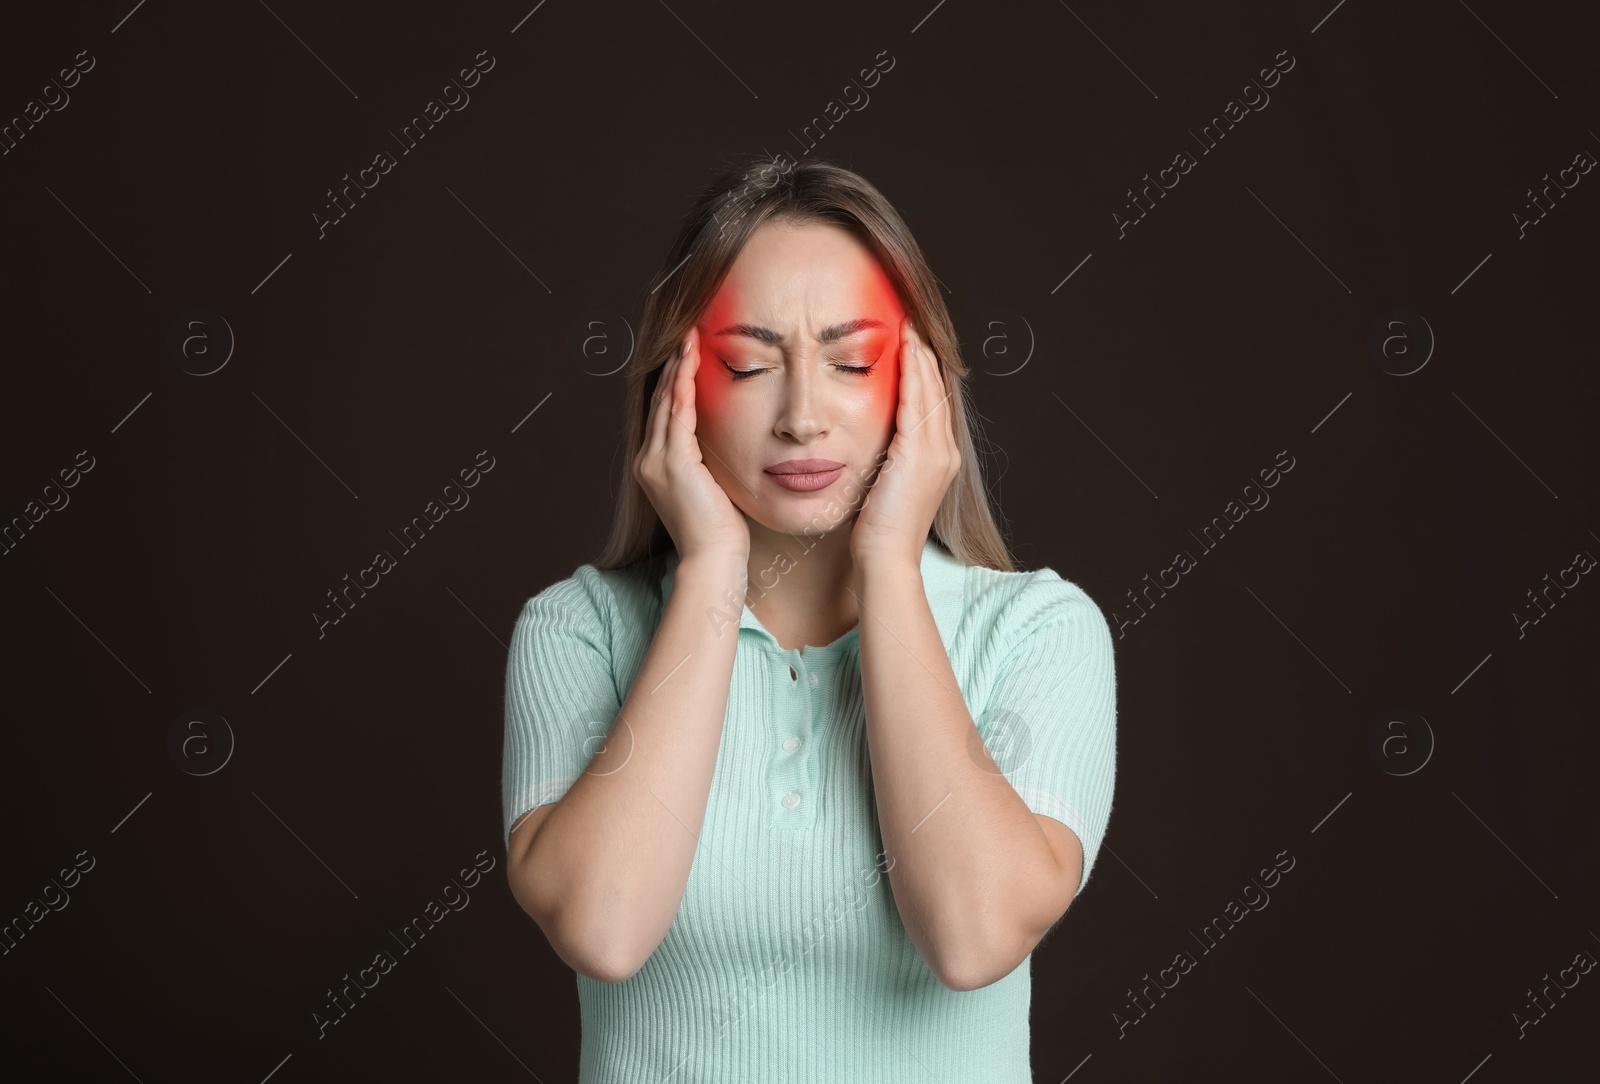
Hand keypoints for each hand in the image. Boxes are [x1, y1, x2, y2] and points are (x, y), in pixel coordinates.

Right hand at [632, 327, 750, 562]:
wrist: (714, 558)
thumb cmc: (720, 531)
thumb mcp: (711, 488)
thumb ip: (708, 463)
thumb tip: (722, 445)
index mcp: (655, 466)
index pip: (663, 413)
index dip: (673, 381)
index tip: (687, 355)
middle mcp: (648, 460)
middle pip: (659, 401)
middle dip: (672, 366)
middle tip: (686, 333)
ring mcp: (656, 461)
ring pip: (665, 401)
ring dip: (677, 367)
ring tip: (689, 338)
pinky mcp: (673, 462)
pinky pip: (677, 413)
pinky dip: (683, 384)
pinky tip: (691, 362)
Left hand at [850, 317, 959, 569]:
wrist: (885, 559)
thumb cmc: (877, 533)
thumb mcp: (883, 488)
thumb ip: (884, 462)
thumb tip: (870, 445)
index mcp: (939, 460)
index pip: (934, 404)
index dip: (925, 374)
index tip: (911, 347)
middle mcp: (945, 452)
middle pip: (939, 391)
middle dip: (925, 357)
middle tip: (912, 324)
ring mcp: (936, 453)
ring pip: (931, 390)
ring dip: (919, 356)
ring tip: (909, 328)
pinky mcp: (918, 453)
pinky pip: (917, 401)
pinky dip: (912, 372)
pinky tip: (904, 350)